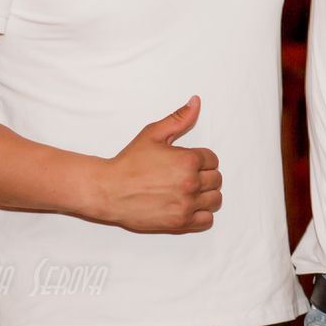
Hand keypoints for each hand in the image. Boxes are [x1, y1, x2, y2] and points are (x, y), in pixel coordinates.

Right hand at [94, 96, 221, 232]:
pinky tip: (189, 207)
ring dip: (206, 195)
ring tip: (190, 192)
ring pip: (215, 200)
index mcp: (188, 160)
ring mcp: (186, 204)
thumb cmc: (129, 162)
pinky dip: (202, 215)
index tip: (189, 163)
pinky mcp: (180, 223)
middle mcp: (191, 183)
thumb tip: (196, 102)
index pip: (213, 160)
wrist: (109, 190)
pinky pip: (207, 220)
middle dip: (205, 176)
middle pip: (216, 179)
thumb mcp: (153, 134)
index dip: (202, 160)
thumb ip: (179, 118)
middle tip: (187, 176)